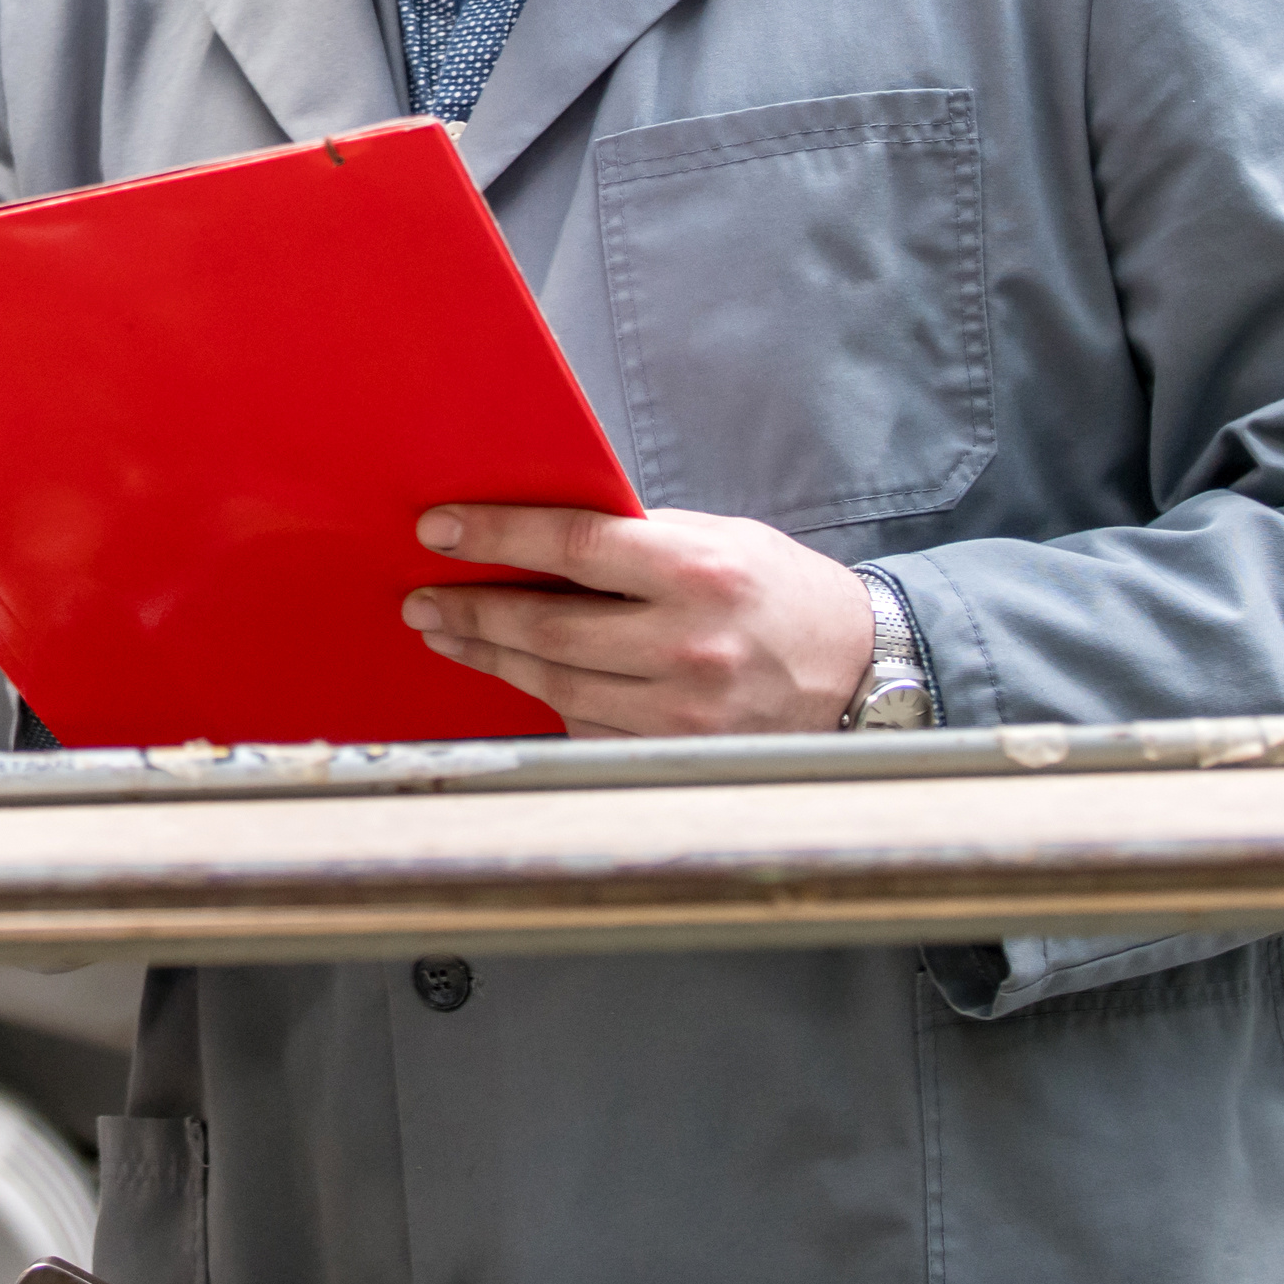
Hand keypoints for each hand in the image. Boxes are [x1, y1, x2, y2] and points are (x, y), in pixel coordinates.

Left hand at [402, 503, 879, 738]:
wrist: (860, 673)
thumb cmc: (781, 595)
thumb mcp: (720, 540)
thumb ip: (638, 539)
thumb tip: (538, 537)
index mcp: (699, 571)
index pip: (573, 545)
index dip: (496, 537)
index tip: (440, 530)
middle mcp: (688, 644)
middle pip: (547, 625)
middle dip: (471, 609)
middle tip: (423, 597)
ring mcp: (682, 710)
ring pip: (555, 683)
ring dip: (490, 656)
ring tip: (449, 633)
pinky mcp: (674, 753)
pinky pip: (586, 726)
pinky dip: (547, 699)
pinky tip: (521, 675)